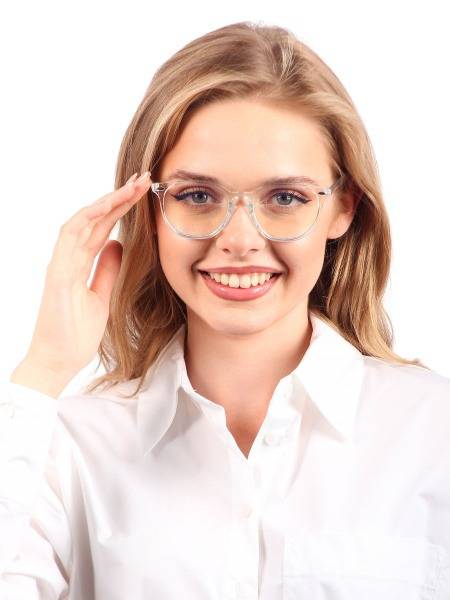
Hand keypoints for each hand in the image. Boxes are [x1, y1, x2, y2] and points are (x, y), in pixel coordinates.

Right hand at [22, 171, 151, 383]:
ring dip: (107, 201)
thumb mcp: (102, 296)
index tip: (144, 193)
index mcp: (80, 263)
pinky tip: (107, 205)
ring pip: (83, 221)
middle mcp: (69, 258)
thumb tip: (118, 245)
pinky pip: (70, 238)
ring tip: (132, 187)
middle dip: (120, 197)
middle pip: (96, 218)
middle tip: (144, 178)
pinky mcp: (58, 274)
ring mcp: (62, 263)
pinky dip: (88, 219)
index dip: (122, 208)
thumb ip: (107, 269)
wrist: (57, 361)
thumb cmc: (75, 333)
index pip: (103, 227)